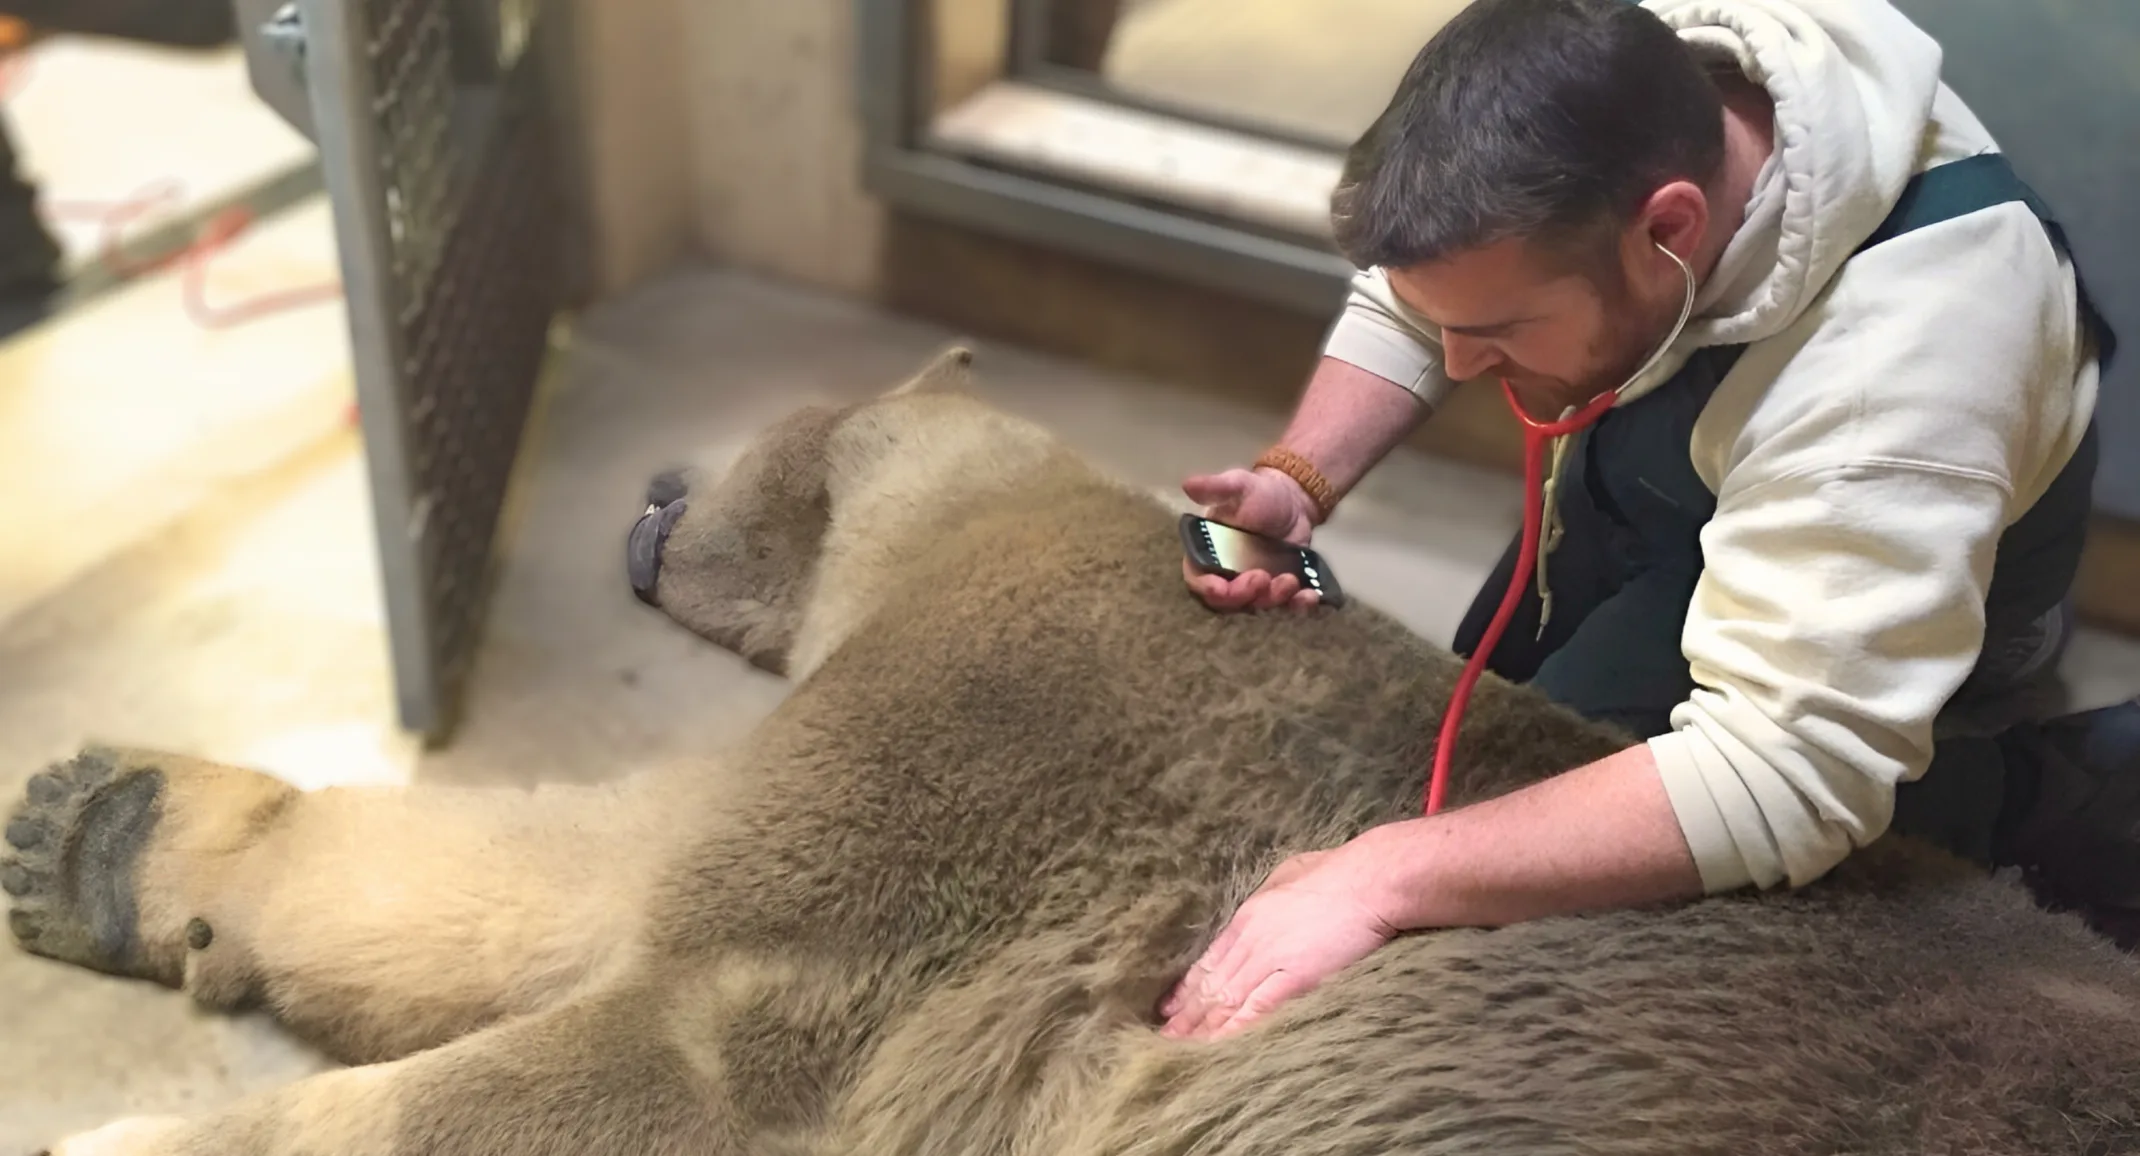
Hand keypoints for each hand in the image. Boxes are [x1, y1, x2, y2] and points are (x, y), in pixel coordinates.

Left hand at [1157, 842, 1398, 1039]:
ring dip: (1204, 1027)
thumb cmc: (1335, 871)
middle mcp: (1251, 939)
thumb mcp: (1286, 874)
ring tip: (1182, 1048)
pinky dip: (1236, 1028)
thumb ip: (1267, 895)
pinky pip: (1258, 1008)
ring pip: (1227, 999)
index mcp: (1247, 915)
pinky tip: (1219, 1045)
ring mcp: (1271, 959)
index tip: (1170, 1006)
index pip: (1208, 959)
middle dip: (1187, 1014)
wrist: (1370, 881)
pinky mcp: (1296, 977)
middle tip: (1166, 1037)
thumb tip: (1265, 903)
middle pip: (1211, 983)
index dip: (1186, 987)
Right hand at [1180, 467, 1322, 612]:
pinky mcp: (1280, 591)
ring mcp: (1255, 587)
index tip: (1221, 588)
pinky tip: (1309, 596)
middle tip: (1262, 577)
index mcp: (1209, 553)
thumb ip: (1214, 488)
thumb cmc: (1259, 493)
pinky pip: (1286, 608)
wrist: (1294, 501)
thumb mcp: (1238, 485)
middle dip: (1244, 595)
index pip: (1199, 579)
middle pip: (1227, 601)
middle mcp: (1227, 575)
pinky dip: (1297, 607)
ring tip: (1290, 580)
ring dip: (1272, 600)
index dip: (1207, 588)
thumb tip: (1188, 485)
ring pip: (1257, 606)